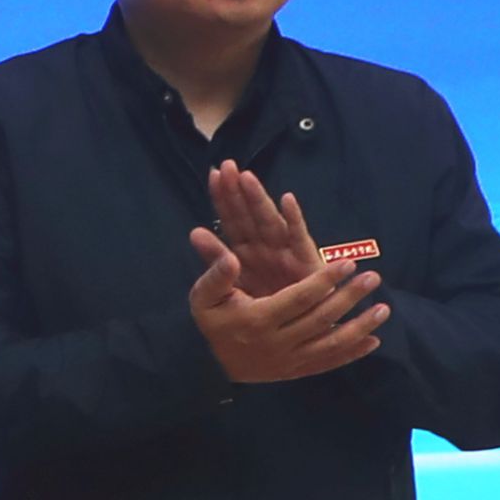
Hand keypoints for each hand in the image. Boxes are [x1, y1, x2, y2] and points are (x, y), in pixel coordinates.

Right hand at [188, 229, 385, 384]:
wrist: (207, 365)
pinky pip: (327, 364)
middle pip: (320, 319)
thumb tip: (230, 256)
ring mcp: (289, 360)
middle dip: (349, 297)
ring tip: (383, 309)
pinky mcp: (295, 372)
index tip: (348, 263)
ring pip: (330, 344)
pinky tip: (373, 342)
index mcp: (258, 319)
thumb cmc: (211, 322)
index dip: (324, 280)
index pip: (299, 298)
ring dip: (359, 327)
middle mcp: (277, 342)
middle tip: (373, 277)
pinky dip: (351, 354)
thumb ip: (216, 275)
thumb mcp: (203, 296)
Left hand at [203, 161, 322, 297]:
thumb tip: (194, 231)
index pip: (231, 218)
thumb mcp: (232, 282)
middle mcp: (265, 245)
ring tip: (247, 179)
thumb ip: (215, 257)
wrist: (297, 333)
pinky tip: (287, 201)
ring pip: (269, 221)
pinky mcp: (306, 262)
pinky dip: (294, 219)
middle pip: (248, 214)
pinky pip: (298, 238)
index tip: (213, 174)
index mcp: (245, 250)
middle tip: (228, 166)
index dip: (223, 197)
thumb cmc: (264, 305)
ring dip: (258, 199)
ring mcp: (285, 252)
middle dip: (238, 190)